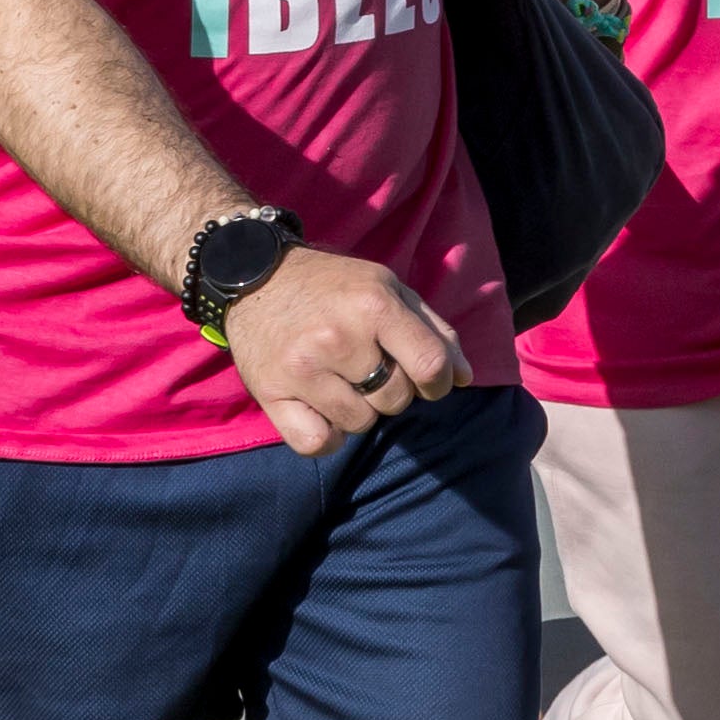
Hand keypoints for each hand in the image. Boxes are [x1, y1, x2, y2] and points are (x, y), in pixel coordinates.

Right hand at [221, 245, 466, 456]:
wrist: (254, 275)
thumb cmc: (333, 286)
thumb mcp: (389, 289)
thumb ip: (433, 331)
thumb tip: (465, 378)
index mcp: (374, 306)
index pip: (430, 366)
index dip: (439, 383)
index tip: (429, 381)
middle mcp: (338, 337)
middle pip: (396, 400)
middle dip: (392, 391)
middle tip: (368, 368)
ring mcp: (302, 368)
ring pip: (360, 424)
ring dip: (358, 411)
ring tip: (339, 380)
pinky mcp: (270, 393)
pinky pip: (317, 444)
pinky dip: (326, 435)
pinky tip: (321, 409)